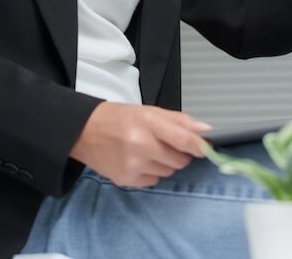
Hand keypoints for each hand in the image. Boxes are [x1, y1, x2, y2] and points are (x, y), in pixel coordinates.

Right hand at [70, 102, 211, 186]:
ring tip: (149, 150)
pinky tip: (139, 160)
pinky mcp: (126, 180)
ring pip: (169, 172)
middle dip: (180, 153)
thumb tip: (206, 131)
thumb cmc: (119, 118)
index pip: (184, 139)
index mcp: (147, 122)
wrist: (83, 132)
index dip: (200, 146)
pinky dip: (152, 172)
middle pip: (180, 160)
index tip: (208, 148)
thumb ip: (180, 121)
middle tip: (167, 143)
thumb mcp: (149, 111)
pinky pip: (154, 180)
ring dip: (166, 163)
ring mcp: (133, 165)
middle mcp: (140, 145)